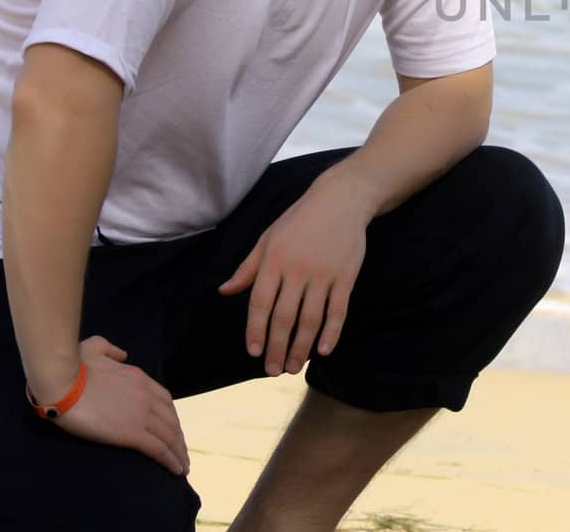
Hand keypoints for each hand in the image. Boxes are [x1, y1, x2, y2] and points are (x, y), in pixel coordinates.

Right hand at [46, 335, 189, 476]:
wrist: (62, 382)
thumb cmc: (72, 366)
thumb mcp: (94, 348)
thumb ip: (111, 349)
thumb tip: (122, 355)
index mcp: (139, 378)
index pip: (164, 400)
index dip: (171, 416)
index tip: (173, 428)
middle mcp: (146, 396)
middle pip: (171, 419)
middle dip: (178, 436)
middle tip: (181, 451)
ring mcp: (141, 414)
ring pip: (169, 436)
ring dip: (179, 452)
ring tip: (183, 466)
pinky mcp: (131, 433)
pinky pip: (158, 448)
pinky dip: (171, 460)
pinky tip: (176, 470)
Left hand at [217, 174, 370, 376]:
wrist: (341, 199)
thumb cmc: (300, 219)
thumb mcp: (268, 238)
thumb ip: (248, 268)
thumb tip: (224, 291)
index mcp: (273, 260)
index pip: (260, 304)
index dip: (256, 331)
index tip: (254, 352)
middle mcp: (297, 270)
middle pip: (284, 318)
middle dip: (276, 348)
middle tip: (273, 370)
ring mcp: (323, 274)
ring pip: (310, 319)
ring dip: (301, 347)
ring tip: (293, 367)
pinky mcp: (346, 276)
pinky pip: (338, 311)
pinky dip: (331, 333)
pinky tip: (324, 351)